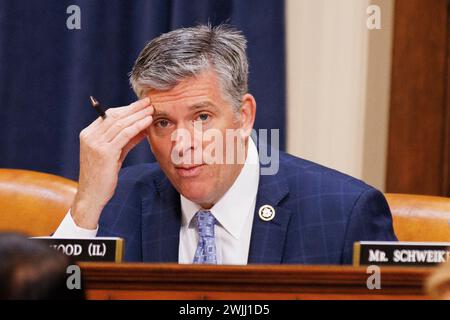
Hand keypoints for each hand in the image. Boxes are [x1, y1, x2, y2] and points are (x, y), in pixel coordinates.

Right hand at [71, 97, 152, 228]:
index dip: (127, 109)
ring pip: (120, 123)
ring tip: (151, 109)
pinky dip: (137, 126)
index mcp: (88, 134)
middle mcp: (90, 136)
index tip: (141, 105)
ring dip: (138, 115)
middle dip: (133, 108)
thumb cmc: (103, 177)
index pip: (109, 115)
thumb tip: (142, 128)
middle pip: (114, 116)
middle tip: (148, 102)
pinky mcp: (104, 152)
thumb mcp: (114, 155)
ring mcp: (95, 144)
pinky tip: (147, 122)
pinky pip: (124, 134)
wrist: (92, 196)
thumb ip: (126, 141)